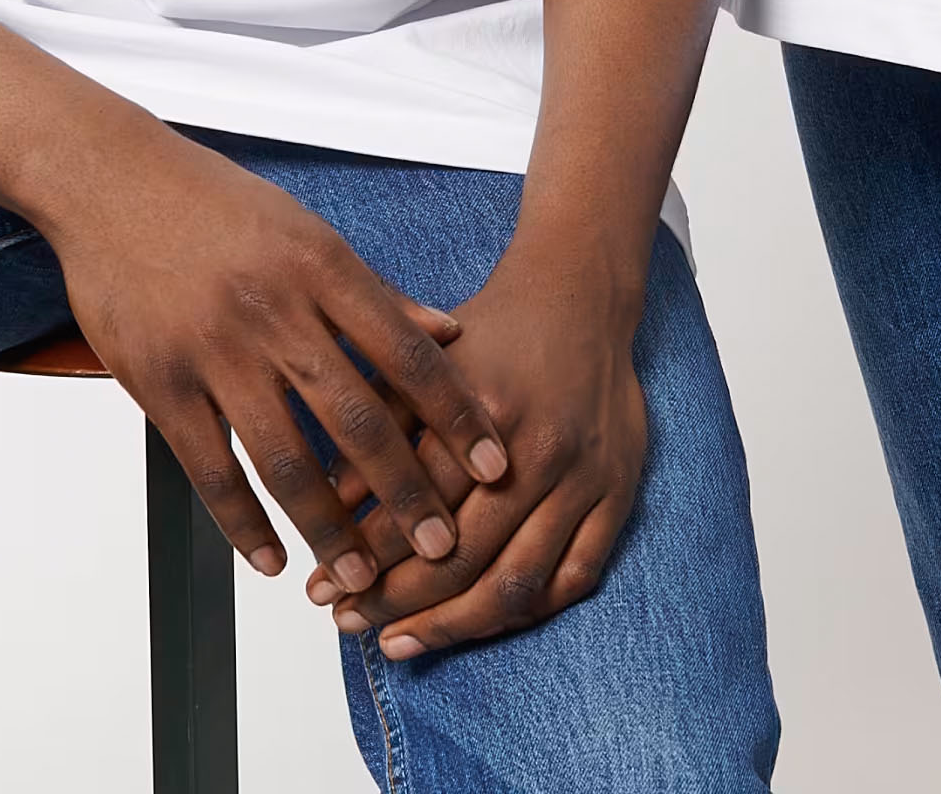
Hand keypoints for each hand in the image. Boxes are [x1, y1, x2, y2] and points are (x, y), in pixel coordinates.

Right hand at [42, 130, 508, 589]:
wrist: (112, 181)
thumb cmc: (214, 201)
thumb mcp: (305, 228)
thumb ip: (374, 290)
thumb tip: (449, 332)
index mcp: (320, 266)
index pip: (407, 352)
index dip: (456, 416)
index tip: (494, 466)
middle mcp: (275, 310)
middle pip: (356, 418)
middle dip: (405, 492)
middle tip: (441, 547)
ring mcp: (215, 351)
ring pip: (285, 459)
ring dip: (329, 528)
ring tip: (359, 578)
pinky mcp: (160, 384)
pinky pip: (211, 470)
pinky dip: (244, 524)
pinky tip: (273, 560)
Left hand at [306, 241, 649, 656]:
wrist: (581, 298)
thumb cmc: (495, 330)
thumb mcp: (427, 360)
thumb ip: (383, 423)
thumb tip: (330, 501)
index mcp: (485, 408)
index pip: (414, 505)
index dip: (363, 556)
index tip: (322, 587)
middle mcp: (538, 450)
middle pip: (460, 558)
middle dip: (395, 602)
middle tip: (348, 622)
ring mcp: (584, 479)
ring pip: (514, 583)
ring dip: (450, 626)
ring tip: (399, 642)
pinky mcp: (618, 494)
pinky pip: (573, 580)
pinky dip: (524, 613)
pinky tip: (478, 624)